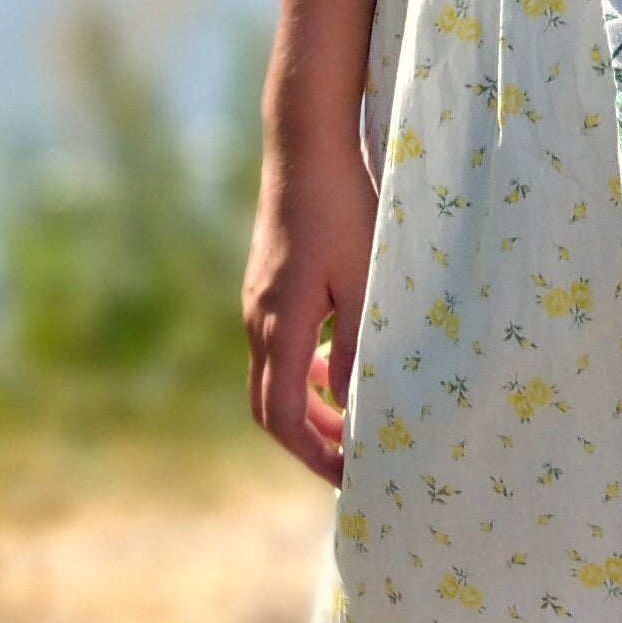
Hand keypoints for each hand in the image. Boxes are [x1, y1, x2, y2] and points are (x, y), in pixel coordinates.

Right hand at [242, 125, 380, 484]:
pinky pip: (278, 346)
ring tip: (353, 418)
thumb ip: (358, 344)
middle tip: (351, 459)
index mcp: (280, 325)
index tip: (349, 475)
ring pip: (273, 376)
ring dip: (308, 406)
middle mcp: (258, 320)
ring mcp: (257, 302)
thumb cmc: (343, 208)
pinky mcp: (266, 285)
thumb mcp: (363, 279)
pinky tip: (339, 360)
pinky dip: (305, 370)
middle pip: (270, 406)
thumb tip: (354, 405)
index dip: (315, 454)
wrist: (305, 146)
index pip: (284, 417)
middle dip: (308, 441)